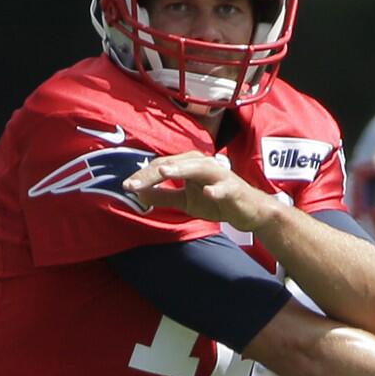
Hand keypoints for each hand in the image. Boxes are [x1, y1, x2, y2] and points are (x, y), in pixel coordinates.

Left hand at [123, 151, 279, 230]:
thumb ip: (164, 196)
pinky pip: (223, 188)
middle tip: (132, 183)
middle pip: (173, 164)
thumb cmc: (217, 202)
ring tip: (164, 171)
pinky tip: (207, 192)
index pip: (161, 167)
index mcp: (189, 165)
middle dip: (152, 173)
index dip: (143, 176)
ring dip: (181, 169)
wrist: (248, 211)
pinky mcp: (233, 189)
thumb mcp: (185, 201)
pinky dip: (215, 189)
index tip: (126, 186)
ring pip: (197, 168)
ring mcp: (218, 175)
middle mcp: (202, 164)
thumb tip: (140, 195)